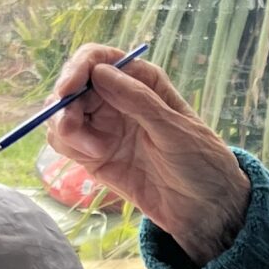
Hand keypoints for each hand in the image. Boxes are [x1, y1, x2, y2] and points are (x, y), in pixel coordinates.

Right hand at [47, 44, 249, 265]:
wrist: (205, 209)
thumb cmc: (201, 162)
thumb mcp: (174, 128)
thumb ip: (137, 100)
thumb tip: (99, 73)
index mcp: (141, 81)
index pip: (97, 59)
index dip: (77, 68)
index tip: (67, 90)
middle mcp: (117, 98)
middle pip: (72, 86)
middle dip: (65, 105)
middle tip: (71, 130)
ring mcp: (104, 127)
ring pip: (63, 114)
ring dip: (64, 128)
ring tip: (94, 153)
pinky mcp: (94, 155)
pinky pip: (66, 141)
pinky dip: (68, 146)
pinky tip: (94, 159)